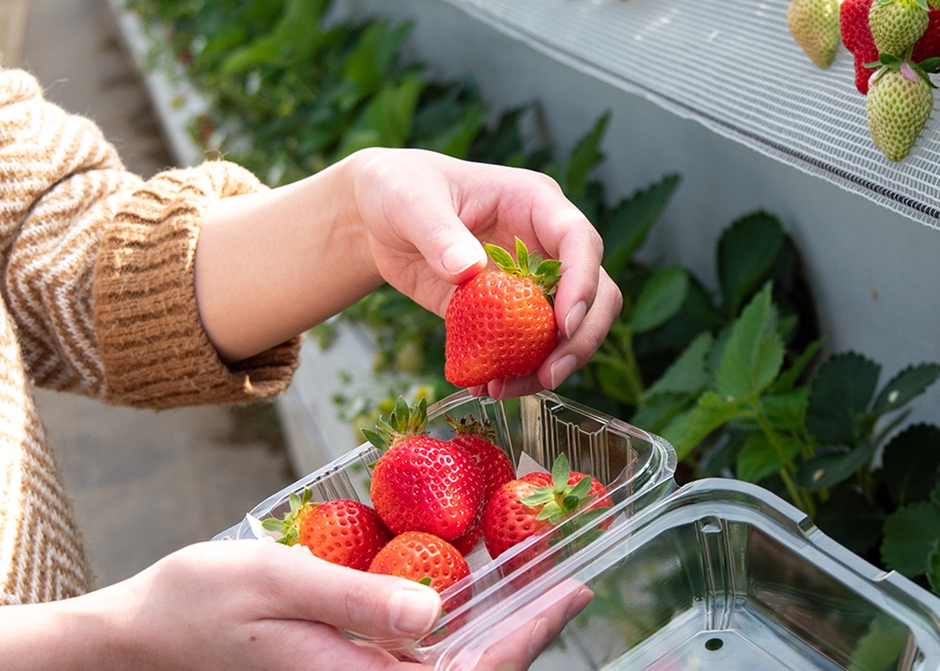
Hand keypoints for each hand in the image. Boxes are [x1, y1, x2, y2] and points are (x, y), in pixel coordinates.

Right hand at [0, 540, 589, 670]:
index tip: (572, 591)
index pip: (472, 669)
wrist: (145, 637)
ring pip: (447, 663)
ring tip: (533, 583)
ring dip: (495, 628)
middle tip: (566, 582)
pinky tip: (465, 591)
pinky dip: (454, 623)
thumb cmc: (203, 605)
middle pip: (470, 670)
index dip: (530, 634)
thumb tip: (433, 610)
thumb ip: (356, 599)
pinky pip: (415, 652)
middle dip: (525, 632)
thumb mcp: (279, 585)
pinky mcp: (344, 668)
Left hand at [352, 148, 621, 398]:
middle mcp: (544, 244)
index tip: (564, 323)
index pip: (580, 241)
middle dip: (580, 338)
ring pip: (566, 330)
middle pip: (595, 293)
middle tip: (549, 374)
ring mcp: (529, 283)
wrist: (378, 218)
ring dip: (547, 364)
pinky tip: (484, 386)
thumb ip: (438, 233)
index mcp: (535, 203)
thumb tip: (468, 269)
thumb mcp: (411, 201)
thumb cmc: (400, 188)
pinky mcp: (504, 313)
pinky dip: (512, 371)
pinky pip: (524, 347)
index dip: (582, 282)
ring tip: (503, 389)